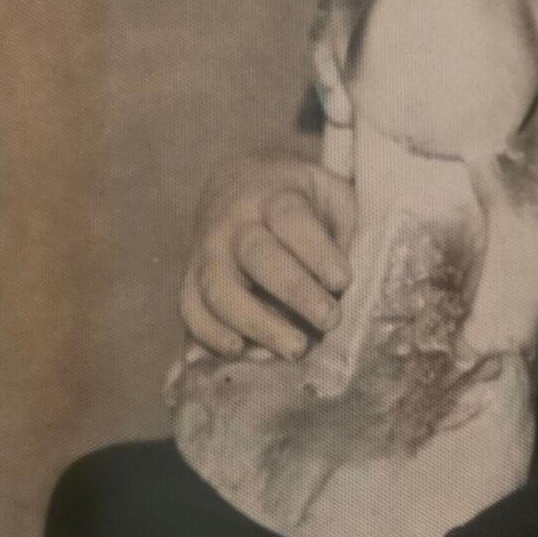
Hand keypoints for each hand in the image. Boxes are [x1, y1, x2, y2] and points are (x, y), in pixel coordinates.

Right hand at [179, 153, 355, 360]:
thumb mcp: (329, 192)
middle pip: (258, 256)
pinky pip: (190, 308)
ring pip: (221, 289)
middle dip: (295, 291)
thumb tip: (347, 282)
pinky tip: (240, 351)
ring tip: (295, 349)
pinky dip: (210, 333)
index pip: (291, 219)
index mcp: (273, 195)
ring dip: (257, 323)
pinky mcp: (190, 278)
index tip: (343, 281)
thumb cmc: (298, 198)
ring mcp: (206, 252)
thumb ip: (344, 227)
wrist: (237, 185)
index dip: (316, 251)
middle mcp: (233, 223)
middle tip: (330, 320)